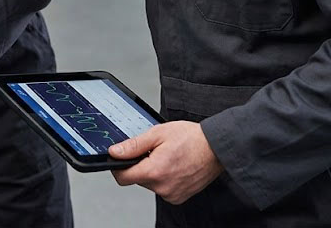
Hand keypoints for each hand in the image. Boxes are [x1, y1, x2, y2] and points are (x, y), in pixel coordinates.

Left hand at [109, 121, 223, 204]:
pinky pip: (162, 189)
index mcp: (154, 171)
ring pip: (150, 184)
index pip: (123, 177)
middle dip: (140, 165)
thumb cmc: (191, 138)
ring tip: (167, 157)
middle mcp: (163, 187)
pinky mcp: (179, 197)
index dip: (118, 166)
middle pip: (137, 179)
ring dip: (153, 172)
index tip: (121, 158)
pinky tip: (174, 166)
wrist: (216, 148)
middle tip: (154, 151)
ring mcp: (172, 194)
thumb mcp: (157, 134)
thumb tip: (115, 152)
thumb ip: (133, 145)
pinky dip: (164, 178)